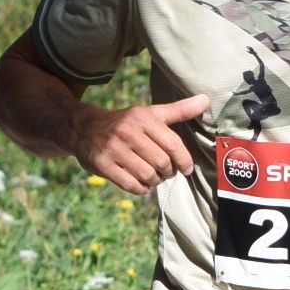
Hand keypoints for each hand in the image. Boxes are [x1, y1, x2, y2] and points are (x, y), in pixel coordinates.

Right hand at [70, 92, 209, 194]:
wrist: (83, 128)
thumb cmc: (125, 123)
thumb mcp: (150, 113)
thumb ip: (179, 110)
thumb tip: (206, 100)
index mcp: (142, 117)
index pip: (173, 144)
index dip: (184, 160)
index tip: (186, 169)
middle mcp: (127, 131)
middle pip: (161, 162)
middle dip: (168, 173)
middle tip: (167, 173)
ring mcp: (113, 148)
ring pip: (147, 175)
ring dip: (155, 181)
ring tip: (154, 178)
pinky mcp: (102, 164)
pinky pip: (130, 184)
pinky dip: (141, 189)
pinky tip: (141, 184)